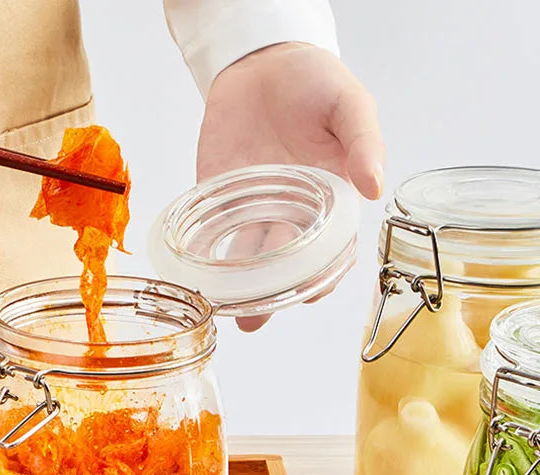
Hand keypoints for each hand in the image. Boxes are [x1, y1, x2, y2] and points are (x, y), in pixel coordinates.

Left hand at [197, 43, 384, 330]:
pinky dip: (202, 252)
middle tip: (253, 319)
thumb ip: (363, 143)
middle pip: (283, 266)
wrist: (263, 61)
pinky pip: (211, 230)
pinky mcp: (218, 196)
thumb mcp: (349, 104)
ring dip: (234, 285)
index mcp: (329, 201)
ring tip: (221, 307)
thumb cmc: (315, 82)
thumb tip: (374, 188)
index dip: (322, 277)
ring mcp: (252, 207)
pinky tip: (194, 272)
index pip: (330, 253)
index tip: (310, 293)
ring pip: (245, 257)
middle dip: (270, 296)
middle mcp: (290, 213)